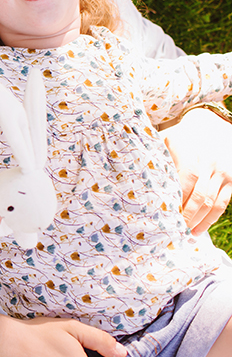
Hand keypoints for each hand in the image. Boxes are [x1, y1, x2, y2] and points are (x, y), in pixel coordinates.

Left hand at [163, 107, 231, 234]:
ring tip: (185, 234)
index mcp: (190, 150)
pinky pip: (222, 203)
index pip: (186, 179)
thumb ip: (154, 156)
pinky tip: (199, 228)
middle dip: (185, 216)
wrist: (211, 123)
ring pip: (211, 202)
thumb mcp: (165, 138)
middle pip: (199, 195)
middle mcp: (210, 161)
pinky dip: (211, 218)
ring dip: (198, 221)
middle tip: (171, 231)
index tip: (163, 213)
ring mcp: (223, 171)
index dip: (177, 198)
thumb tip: (133, 179)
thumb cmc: (180, 135)